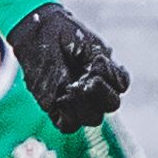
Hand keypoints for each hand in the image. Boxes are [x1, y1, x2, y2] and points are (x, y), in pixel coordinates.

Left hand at [6, 3, 128, 132]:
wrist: (36, 31)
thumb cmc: (61, 34)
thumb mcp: (86, 44)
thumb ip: (97, 65)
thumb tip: (96, 85)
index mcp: (107, 72)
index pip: (121, 85)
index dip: (113, 78)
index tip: (96, 62)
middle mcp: (95, 89)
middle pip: (111, 106)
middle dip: (99, 93)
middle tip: (83, 79)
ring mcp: (75, 100)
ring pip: (92, 119)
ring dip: (84, 105)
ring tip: (70, 87)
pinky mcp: (55, 108)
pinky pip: (68, 126)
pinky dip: (67, 115)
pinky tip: (60, 98)